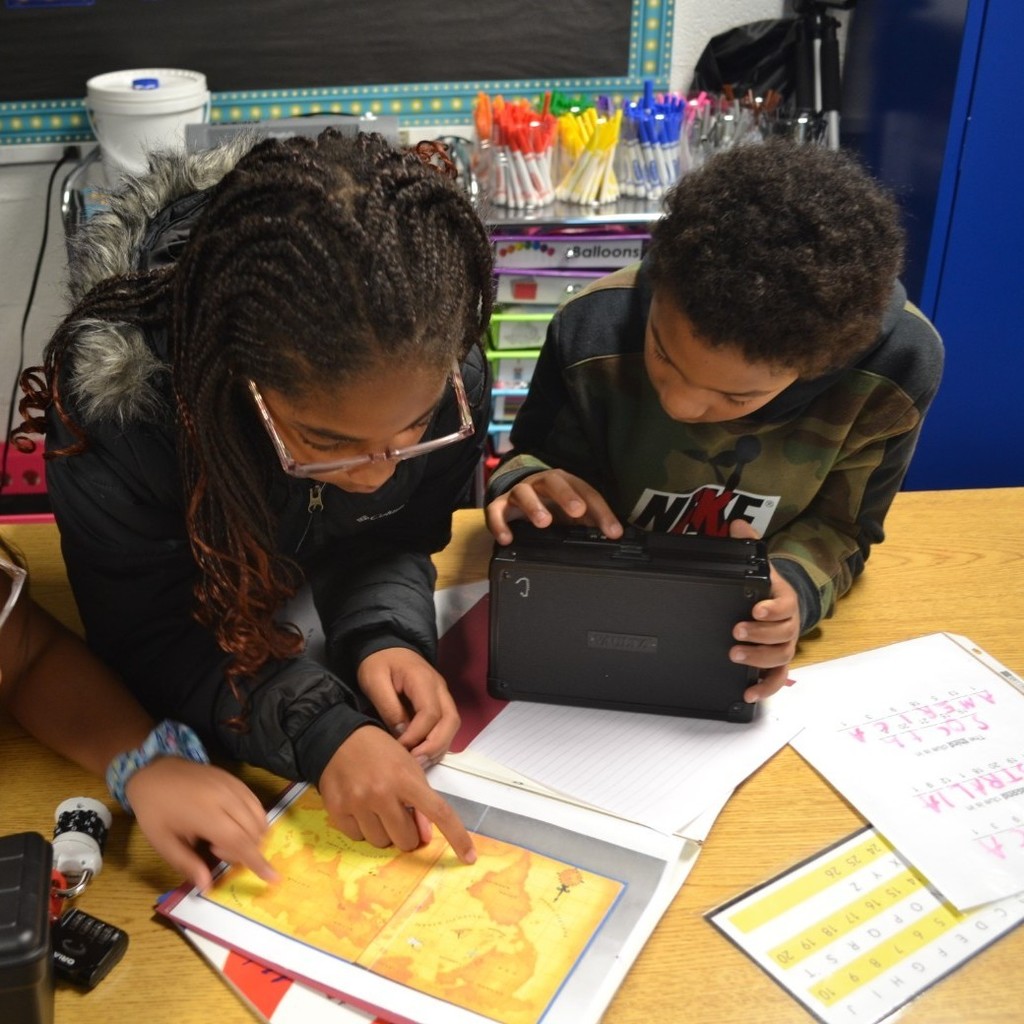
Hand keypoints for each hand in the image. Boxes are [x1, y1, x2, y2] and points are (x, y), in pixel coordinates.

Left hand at [126, 758, 275, 889]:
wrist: (155, 771)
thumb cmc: (155, 811)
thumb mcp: (163, 842)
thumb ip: (187, 864)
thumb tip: (207, 886)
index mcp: (206, 815)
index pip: (240, 842)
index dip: (257, 861)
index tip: (273, 877)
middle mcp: (226, 798)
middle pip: (254, 831)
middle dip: (245, 851)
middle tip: (215, 850)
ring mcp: (233, 786)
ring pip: (259, 816)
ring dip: (253, 836)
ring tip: (224, 838)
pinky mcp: (236, 779)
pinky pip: (256, 802)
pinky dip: (255, 819)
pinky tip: (236, 825)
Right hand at [319, 725, 475, 862]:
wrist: (339, 738)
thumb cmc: (381, 752)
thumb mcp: (409, 768)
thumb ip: (420, 802)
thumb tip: (425, 837)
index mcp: (406, 779)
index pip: (438, 812)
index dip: (456, 837)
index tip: (469, 857)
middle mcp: (381, 793)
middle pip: (406, 840)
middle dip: (406, 833)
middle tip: (398, 814)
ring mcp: (357, 804)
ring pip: (381, 843)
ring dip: (383, 831)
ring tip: (376, 807)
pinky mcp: (337, 811)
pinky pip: (357, 838)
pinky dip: (362, 828)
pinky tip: (359, 807)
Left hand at [357, 648, 459, 766]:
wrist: (386, 648)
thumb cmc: (379, 663)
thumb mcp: (374, 680)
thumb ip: (388, 706)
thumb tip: (401, 733)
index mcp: (423, 679)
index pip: (431, 713)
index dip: (417, 735)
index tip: (400, 748)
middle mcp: (440, 688)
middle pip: (450, 721)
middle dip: (435, 745)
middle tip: (415, 763)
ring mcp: (442, 696)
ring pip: (452, 726)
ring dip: (438, 747)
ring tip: (418, 763)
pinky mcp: (439, 704)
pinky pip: (446, 727)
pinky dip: (438, 743)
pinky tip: (422, 754)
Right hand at [486, 468, 622, 543]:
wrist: (517, 498)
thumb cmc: (550, 505)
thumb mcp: (573, 513)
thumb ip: (591, 520)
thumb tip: (615, 534)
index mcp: (565, 482)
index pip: (587, 493)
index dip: (602, 512)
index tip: (613, 532)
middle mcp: (541, 483)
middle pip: (554, 482)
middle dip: (566, 495)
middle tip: (577, 511)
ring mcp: (519, 493)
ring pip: (523, 492)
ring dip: (534, 506)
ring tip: (543, 522)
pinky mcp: (500, 506)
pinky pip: (495, 512)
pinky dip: (499, 524)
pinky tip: (507, 539)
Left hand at [727, 519, 800, 701]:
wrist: (781, 604)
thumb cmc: (767, 587)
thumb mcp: (760, 563)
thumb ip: (749, 544)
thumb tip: (738, 525)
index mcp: (784, 599)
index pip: (784, 604)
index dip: (772, 608)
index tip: (755, 608)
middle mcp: (789, 624)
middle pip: (782, 633)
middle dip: (759, 634)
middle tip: (736, 632)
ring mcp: (784, 645)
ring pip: (780, 656)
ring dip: (758, 658)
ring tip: (734, 655)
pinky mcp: (779, 662)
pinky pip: (777, 678)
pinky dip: (764, 687)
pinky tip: (747, 693)